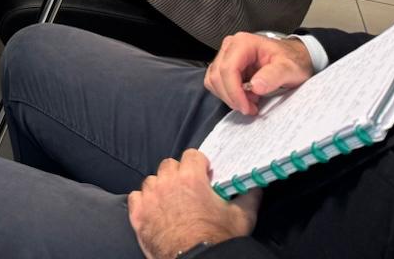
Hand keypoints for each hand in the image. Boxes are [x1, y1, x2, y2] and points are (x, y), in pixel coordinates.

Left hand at [128, 151, 259, 258]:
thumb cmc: (219, 239)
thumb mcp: (242, 218)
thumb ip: (249, 196)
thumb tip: (257, 186)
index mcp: (191, 178)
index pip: (192, 154)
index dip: (199, 164)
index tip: (204, 175)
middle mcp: (167, 182)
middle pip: (169, 165)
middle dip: (179, 174)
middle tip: (188, 190)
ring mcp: (150, 197)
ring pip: (152, 180)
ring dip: (161, 187)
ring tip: (172, 203)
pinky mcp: (138, 213)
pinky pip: (136, 196)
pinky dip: (144, 202)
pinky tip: (155, 211)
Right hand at [204, 32, 314, 115]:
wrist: (294, 57)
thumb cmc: (292, 60)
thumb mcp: (289, 68)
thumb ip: (273, 76)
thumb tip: (255, 86)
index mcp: (244, 43)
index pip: (228, 69)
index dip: (234, 91)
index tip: (246, 107)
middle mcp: (230, 46)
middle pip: (217, 75)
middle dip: (232, 96)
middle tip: (250, 108)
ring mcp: (226, 55)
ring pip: (213, 80)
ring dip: (229, 96)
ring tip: (250, 102)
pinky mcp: (225, 65)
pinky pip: (216, 82)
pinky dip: (227, 93)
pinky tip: (244, 96)